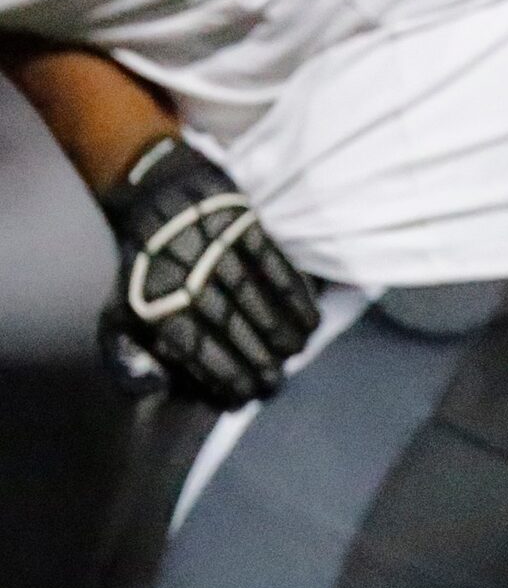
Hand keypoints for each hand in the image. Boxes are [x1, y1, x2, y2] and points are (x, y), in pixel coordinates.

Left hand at [96, 136, 319, 407]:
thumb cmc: (146, 263)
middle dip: (256, 358)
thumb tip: (155, 384)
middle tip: (277, 382)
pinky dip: (294, 292)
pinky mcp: (242, 226)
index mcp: (153, 301)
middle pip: (228, 325)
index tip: (245, 394)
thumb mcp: (119, 308)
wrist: (160, 193)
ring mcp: (216, 250)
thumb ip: (128, 351)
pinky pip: (273, 265)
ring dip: (280, 329)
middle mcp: (185, 277)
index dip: (221, 373)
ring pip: (254, 298)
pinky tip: (308, 316)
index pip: (193, 346)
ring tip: (297, 351)